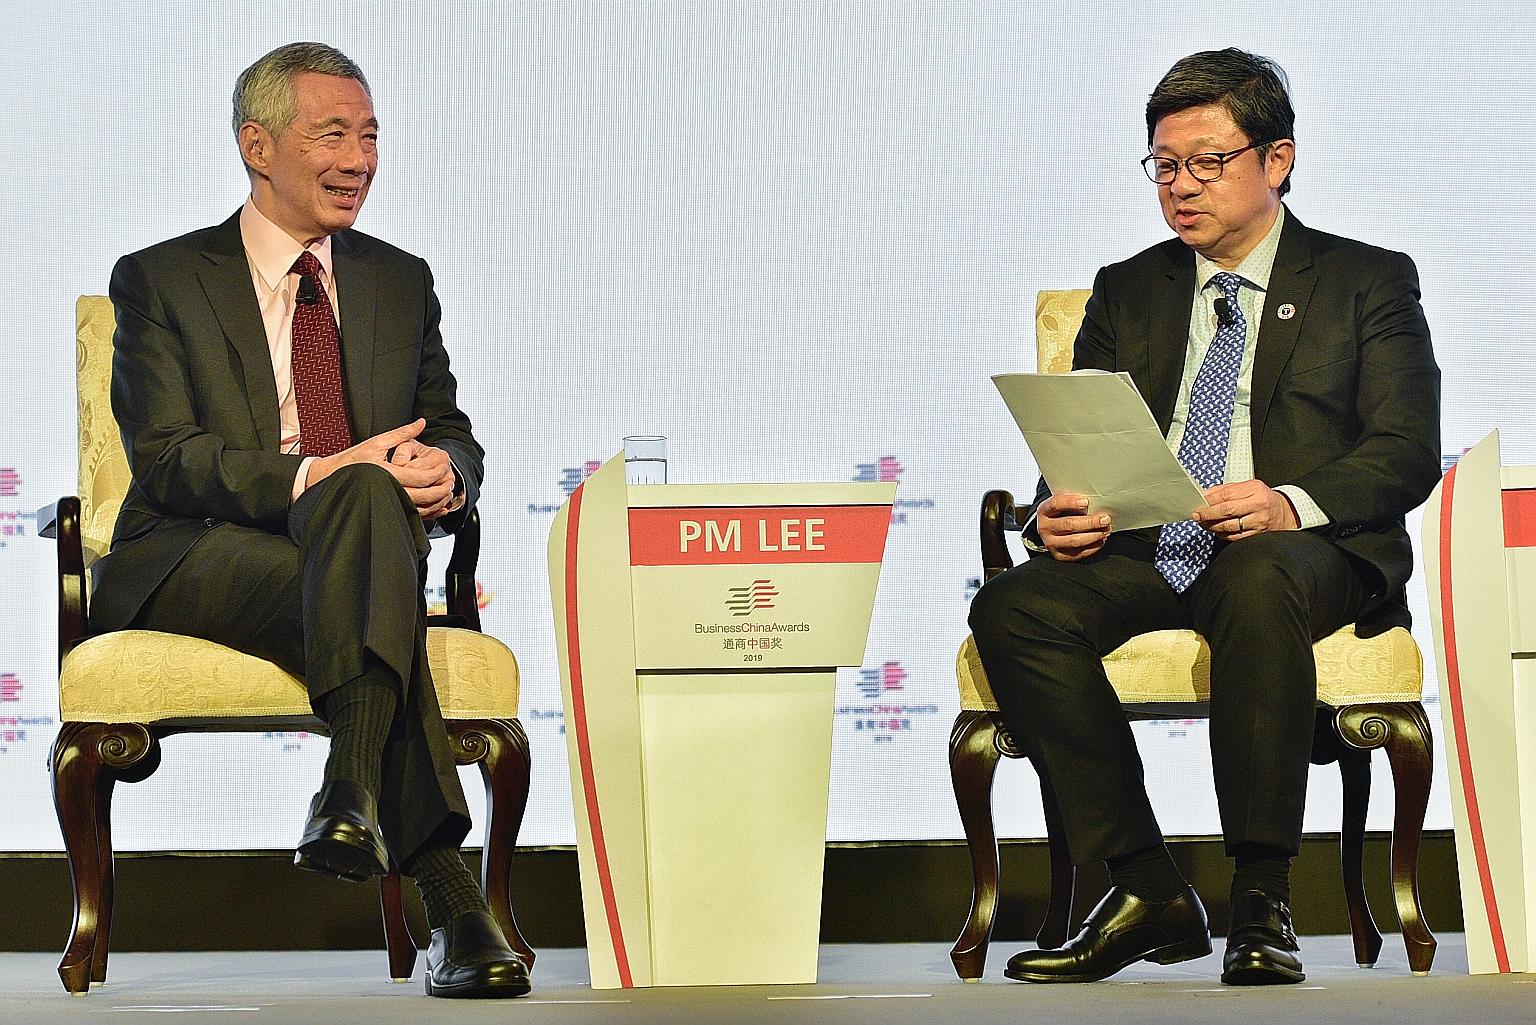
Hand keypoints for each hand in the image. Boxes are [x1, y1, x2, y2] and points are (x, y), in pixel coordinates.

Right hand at [303, 419, 455, 519]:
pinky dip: (426, 512)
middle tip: (452, 482)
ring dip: (436, 502)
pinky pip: (410, 514)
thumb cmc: (351, 460)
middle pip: (424, 495)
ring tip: (446, 494)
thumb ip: (402, 434)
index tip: (445, 467)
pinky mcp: (386, 508)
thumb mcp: (377, 442)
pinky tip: (434, 506)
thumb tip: (421, 422)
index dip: (437, 473)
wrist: (328, 480)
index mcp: (389, 473)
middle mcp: (390, 490)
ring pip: (419, 508)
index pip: (420, 477)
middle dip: (441, 490)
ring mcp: (388, 502)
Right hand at [1037, 493, 1111, 560]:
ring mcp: (1051, 543)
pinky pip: (1079, 553)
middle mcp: (1045, 528)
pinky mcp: (1060, 555)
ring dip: (1094, 535)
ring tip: (1106, 530)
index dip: (1070, 503)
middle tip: (1104, 519)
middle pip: (1068, 525)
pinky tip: (1101, 540)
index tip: (1086, 502)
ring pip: (1074, 541)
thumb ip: (1074, 501)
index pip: (1055, 504)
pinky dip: (1093, 547)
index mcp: (1044, 510)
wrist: (1050, 529)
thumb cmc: (1061, 513)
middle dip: (1089, 522)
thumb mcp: (1062, 503)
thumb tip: (1096, 500)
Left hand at [1192, 479, 1298, 539]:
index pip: (1226, 494)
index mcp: (1255, 490)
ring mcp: (1258, 522)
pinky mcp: (1257, 535)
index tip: (1197, 503)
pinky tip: (1216, 530)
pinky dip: (1222, 534)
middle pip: (1226, 511)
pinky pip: (1234, 537)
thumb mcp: (1248, 487)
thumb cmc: (1263, 498)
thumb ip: (1227, 489)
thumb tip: (1205, 495)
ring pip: (1229, 526)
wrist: (1285, 512)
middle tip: (1196, 515)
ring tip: (1203, 523)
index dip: (1209, 500)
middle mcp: (1258, 505)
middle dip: (1207, 514)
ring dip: (1212, 525)